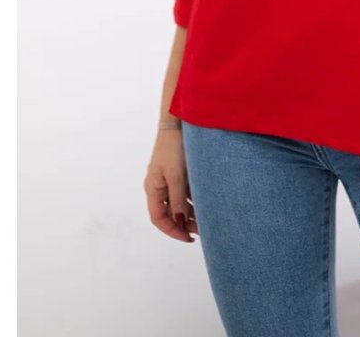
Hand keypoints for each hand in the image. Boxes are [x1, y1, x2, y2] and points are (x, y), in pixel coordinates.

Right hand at [144, 127, 197, 242]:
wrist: (179, 121)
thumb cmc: (174, 148)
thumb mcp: (177, 177)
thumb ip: (177, 201)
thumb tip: (181, 223)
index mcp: (153, 188)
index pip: (158, 218)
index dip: (173, 231)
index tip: (189, 238)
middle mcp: (158, 185)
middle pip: (169, 212)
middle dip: (184, 223)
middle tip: (202, 229)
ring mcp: (168, 177)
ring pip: (178, 202)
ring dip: (190, 212)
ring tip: (207, 218)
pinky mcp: (178, 170)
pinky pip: (184, 190)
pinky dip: (194, 198)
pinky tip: (206, 201)